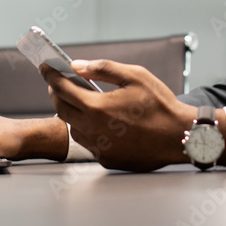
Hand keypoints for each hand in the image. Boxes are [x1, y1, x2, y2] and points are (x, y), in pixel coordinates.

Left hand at [44, 60, 207, 171]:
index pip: (62, 89)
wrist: (180, 136)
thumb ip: (102, 69)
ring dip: (72, 112)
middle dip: (57, 93)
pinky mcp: (106, 159)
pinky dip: (87, 129)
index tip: (45, 67)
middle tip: (59, 82)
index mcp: (97, 108)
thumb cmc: (160, 105)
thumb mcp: (135, 76)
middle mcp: (93, 130)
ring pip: (73, 127)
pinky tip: (98, 120)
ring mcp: (99, 147)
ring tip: (80, 100)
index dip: (51, 76)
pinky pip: (88, 142)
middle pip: (61, 109)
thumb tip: (76, 65)